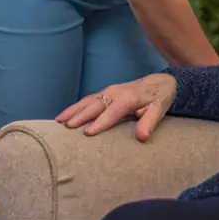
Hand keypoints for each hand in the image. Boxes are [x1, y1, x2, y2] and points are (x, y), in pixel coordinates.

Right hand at [55, 73, 175, 140]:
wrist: (159, 82)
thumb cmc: (159, 98)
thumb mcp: (159, 110)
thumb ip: (150, 122)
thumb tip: (142, 137)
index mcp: (129, 98)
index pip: (113, 111)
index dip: (101, 122)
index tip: (88, 133)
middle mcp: (116, 93)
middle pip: (96, 105)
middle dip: (81, 115)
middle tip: (67, 127)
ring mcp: (108, 92)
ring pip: (87, 101)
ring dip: (73, 110)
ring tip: (59, 121)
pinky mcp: (104, 94)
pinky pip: (87, 100)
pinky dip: (75, 107)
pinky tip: (64, 116)